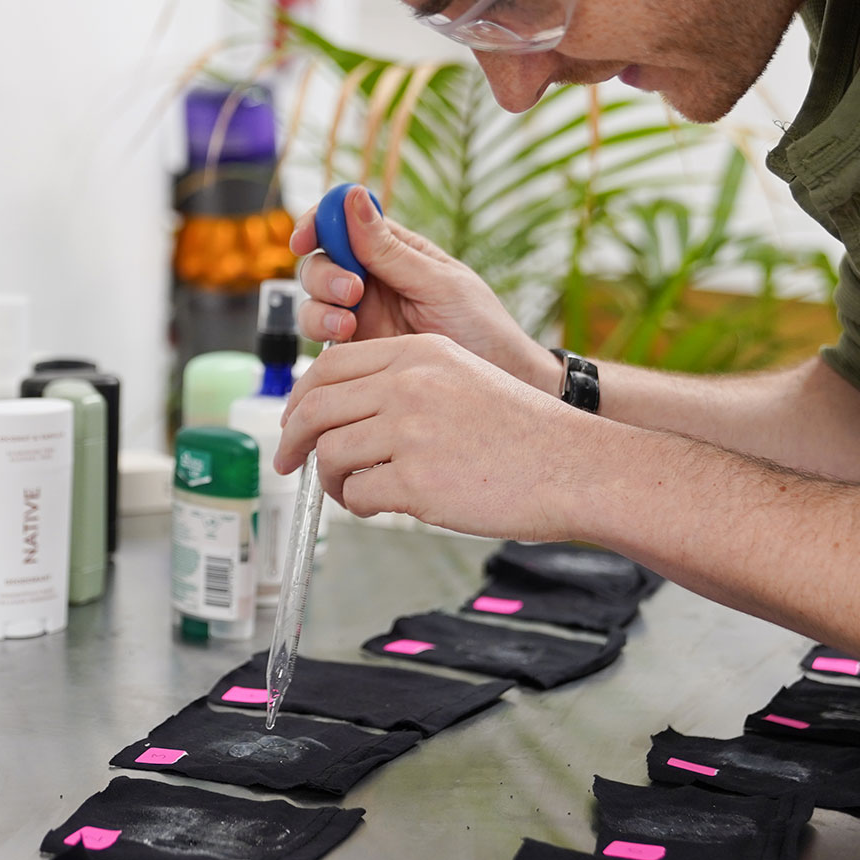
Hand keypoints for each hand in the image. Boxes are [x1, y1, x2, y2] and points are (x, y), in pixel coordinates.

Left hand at [275, 333, 597, 540]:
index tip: (291, 421)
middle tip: (287, 461)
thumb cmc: (523, 432)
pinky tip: (377, 506)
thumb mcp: (460, 377)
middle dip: (291, 440)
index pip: (328, 367)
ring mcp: (411, 432)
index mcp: (417, 353)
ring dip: (329, 479)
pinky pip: (358, 495)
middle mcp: (408, 385)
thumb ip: (403, 384)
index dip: (299, 397)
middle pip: (315, 408)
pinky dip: (357, 506)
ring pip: (330, 454)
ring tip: (347, 491)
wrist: (572, 465)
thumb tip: (341, 412)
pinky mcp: (417, 481)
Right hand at [292, 186, 562, 394]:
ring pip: (314, 301)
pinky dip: (321, 338)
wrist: (494, 385)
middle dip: (324, 273)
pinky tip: (347, 342)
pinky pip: (321, 341)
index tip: (306, 237)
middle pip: (320, 262)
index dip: (318, 222)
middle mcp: (371, 280)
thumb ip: (390, 249)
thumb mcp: (439, 283)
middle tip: (352, 291)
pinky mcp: (356, 354)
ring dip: (320, 308)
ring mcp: (360, 317)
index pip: (343, 222)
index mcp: (394, 251)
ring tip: (349, 324)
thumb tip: (354, 196)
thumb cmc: (481, 327)